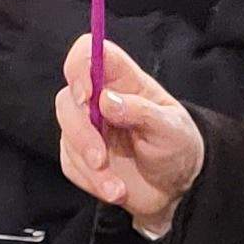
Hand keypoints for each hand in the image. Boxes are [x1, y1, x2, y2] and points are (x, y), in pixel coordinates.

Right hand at [55, 34, 205, 234]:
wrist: (175, 188)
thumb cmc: (177, 146)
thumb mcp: (171, 129)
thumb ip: (142, 112)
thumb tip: (106, 101)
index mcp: (123, 80)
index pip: (88, 52)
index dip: (80, 65)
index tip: (86, 94)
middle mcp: (99, 99)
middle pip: (68, 99)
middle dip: (81, 132)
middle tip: (100, 159)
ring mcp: (87, 127)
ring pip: (66, 135)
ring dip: (89, 167)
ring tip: (117, 189)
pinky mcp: (79, 155)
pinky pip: (70, 164)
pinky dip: (90, 182)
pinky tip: (114, 191)